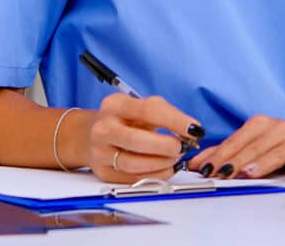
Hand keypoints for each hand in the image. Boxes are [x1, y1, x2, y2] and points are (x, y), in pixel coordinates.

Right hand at [86, 94, 204, 183]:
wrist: (89, 135)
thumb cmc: (123, 120)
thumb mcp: (140, 107)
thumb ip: (166, 114)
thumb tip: (192, 131)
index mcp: (115, 105)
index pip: (148, 111)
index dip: (175, 121)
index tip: (194, 130)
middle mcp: (104, 128)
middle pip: (138, 141)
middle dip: (166, 146)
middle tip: (182, 147)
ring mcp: (100, 152)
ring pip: (134, 164)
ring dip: (162, 164)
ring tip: (175, 158)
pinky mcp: (103, 172)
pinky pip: (133, 179)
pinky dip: (155, 176)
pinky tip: (165, 169)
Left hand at [187, 114, 284, 181]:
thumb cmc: (283, 139)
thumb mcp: (255, 139)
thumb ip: (228, 151)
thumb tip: (197, 163)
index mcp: (259, 125)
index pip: (235, 141)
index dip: (219, 155)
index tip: (204, 168)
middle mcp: (276, 129)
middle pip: (252, 148)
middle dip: (235, 161)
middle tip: (219, 174)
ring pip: (276, 153)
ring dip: (262, 163)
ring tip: (249, 173)